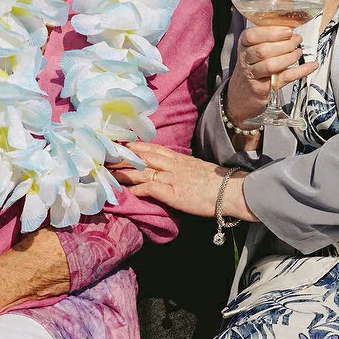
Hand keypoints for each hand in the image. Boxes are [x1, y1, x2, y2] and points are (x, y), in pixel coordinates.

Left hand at [111, 141, 255, 220]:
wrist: (233, 191)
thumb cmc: (218, 184)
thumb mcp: (198, 170)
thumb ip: (183, 169)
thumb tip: (173, 171)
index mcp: (180, 159)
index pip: (153, 149)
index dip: (136, 147)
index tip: (121, 145)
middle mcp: (174, 165)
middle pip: (143, 157)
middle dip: (123, 156)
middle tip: (105, 155)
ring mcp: (172, 178)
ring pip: (143, 170)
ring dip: (124, 172)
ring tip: (108, 173)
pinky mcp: (173, 192)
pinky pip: (150, 187)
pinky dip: (136, 188)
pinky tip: (126, 191)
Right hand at [224, 25, 318, 123]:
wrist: (243, 90)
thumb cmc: (253, 64)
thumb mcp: (254, 46)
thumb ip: (269, 36)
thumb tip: (290, 27)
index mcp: (244, 44)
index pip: (252, 36)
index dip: (271, 33)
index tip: (287, 31)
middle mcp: (246, 59)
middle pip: (263, 51)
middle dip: (284, 44)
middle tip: (297, 40)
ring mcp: (253, 75)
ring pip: (271, 65)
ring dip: (289, 57)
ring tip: (298, 52)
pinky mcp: (264, 88)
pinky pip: (284, 78)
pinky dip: (301, 71)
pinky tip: (312, 65)